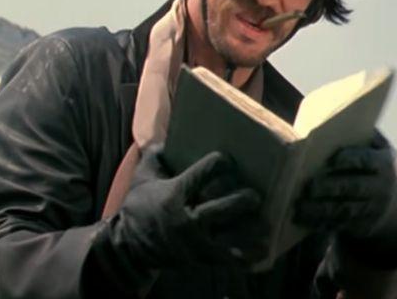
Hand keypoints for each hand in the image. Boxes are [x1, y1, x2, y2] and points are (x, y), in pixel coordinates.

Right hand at [111, 146, 269, 268]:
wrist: (127, 246)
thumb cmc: (138, 208)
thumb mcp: (141, 179)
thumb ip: (154, 156)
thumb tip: (165, 137)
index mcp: (174, 194)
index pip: (203, 173)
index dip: (218, 163)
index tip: (227, 160)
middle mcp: (186, 218)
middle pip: (221, 208)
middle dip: (242, 201)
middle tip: (256, 195)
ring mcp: (194, 241)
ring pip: (228, 237)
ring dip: (250, 233)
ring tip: (268, 227)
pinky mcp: (198, 258)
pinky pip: (226, 259)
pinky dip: (244, 257)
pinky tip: (262, 253)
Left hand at [293, 135, 396, 243]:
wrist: (390, 203)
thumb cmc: (371, 165)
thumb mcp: (374, 149)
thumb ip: (357, 136)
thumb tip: (325, 122)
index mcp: (383, 163)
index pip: (367, 160)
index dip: (349, 160)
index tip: (329, 160)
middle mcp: (381, 188)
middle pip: (354, 187)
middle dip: (330, 187)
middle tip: (307, 187)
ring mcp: (372, 209)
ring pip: (344, 210)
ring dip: (320, 210)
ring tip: (298, 206)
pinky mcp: (362, 227)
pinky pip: (339, 225)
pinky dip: (320, 223)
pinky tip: (302, 219)